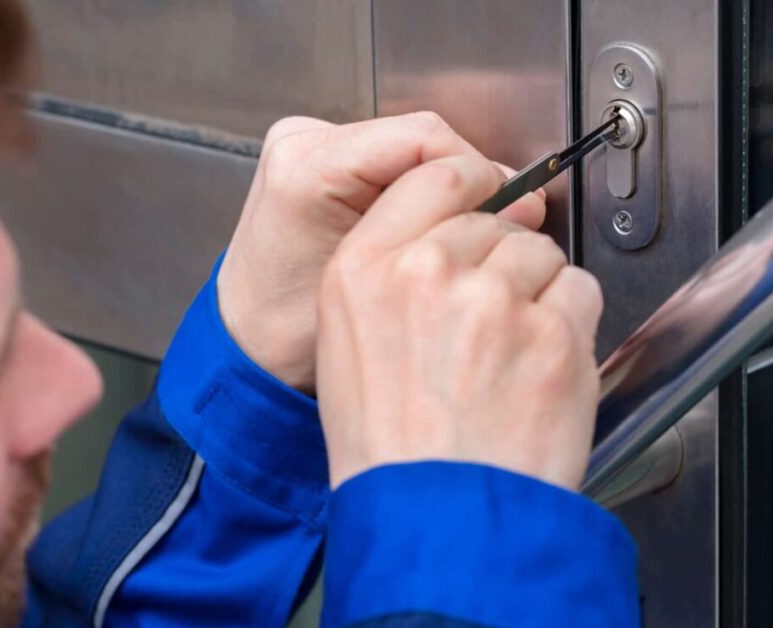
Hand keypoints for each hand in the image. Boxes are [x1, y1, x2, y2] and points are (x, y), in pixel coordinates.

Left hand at [217, 112, 546, 392]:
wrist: (248, 344)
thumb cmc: (293, 333)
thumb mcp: (377, 291)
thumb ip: (447, 243)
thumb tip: (523, 203)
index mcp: (308, 168)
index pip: (424, 139)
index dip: (477, 172)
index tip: (509, 207)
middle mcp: (304, 142)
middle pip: (421, 139)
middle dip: (468, 182)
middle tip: (503, 222)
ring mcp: (309, 144)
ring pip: (412, 148)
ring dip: (448, 186)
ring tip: (471, 230)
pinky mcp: (320, 158)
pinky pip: (393, 160)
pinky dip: (424, 189)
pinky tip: (436, 227)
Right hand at [316, 152, 603, 489]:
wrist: (434, 521)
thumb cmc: (387, 450)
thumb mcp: (344, 347)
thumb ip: (385, 277)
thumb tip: (438, 239)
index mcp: (362, 271)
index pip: (432, 176)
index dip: (468, 187)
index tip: (483, 200)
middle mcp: (426, 273)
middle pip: (494, 220)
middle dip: (498, 260)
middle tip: (487, 323)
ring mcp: (494, 301)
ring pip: (541, 254)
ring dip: (536, 292)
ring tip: (509, 356)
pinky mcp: (554, 336)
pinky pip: (580, 294)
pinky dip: (569, 326)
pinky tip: (536, 370)